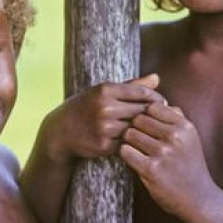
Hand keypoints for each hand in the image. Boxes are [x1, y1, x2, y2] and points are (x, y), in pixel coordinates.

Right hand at [43, 74, 162, 162]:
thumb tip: (157, 77)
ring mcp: (104, 127)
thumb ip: (132, 85)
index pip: (141, 91)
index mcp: (105, 90)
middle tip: (161, 117)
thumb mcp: (104, 91)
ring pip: (136, 128)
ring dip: (144, 129)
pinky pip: (127, 143)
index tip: (161, 102)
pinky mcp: (104, 145)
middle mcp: (104, 108)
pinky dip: (132, 141)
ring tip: (152, 129)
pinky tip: (136, 140)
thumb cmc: (86, 107)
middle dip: (152, 114)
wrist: (60, 131)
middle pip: (141, 110)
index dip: (155, 97)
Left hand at [120, 102, 216, 217]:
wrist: (198, 198)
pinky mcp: (151, 169)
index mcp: (184, 126)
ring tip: (138, 151)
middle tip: (139, 141)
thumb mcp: (190, 137)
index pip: (152, 107)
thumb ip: (176, 116)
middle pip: (138, 119)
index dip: (145, 115)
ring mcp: (163, 153)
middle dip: (135, 128)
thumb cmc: (190, 165)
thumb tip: (157, 99)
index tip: (147, 127)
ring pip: (129, 134)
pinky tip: (134, 160)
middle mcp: (175, 137)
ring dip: (129, 142)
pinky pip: (125, 151)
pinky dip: (126, 154)